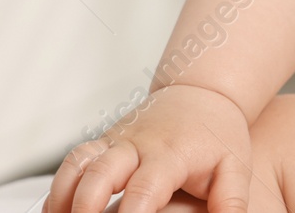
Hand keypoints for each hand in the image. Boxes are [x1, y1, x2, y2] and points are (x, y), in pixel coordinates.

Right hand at [43, 83, 252, 212]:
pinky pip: (73, 162)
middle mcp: (136, 145)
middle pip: (101, 172)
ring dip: (62, 196)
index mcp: (170, 154)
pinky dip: (60, 188)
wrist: (202, 93)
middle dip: (85, 205)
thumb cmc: (218, 135)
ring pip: (77, 163)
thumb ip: (231, 202)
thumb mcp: (234, 168)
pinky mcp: (103, 144)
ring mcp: (116, 142)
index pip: (145, 187)